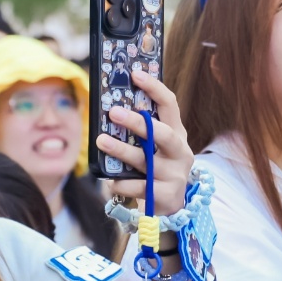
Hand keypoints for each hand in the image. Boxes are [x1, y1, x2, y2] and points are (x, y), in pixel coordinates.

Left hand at [97, 71, 192, 215]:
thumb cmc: (155, 168)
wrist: (170, 206)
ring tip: (101, 141)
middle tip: (114, 112)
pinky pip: (138, 187)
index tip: (135, 74)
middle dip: (138, 122)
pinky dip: (120, 182)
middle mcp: (180, 152)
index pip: (170, 105)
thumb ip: (140, 131)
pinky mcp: (166, 196)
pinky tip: (109, 180)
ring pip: (145, 161)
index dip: (154, 88)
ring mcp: (175, 175)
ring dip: (121, 150)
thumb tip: (110, 107)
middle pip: (163, 134)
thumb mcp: (153, 147)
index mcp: (177, 134)